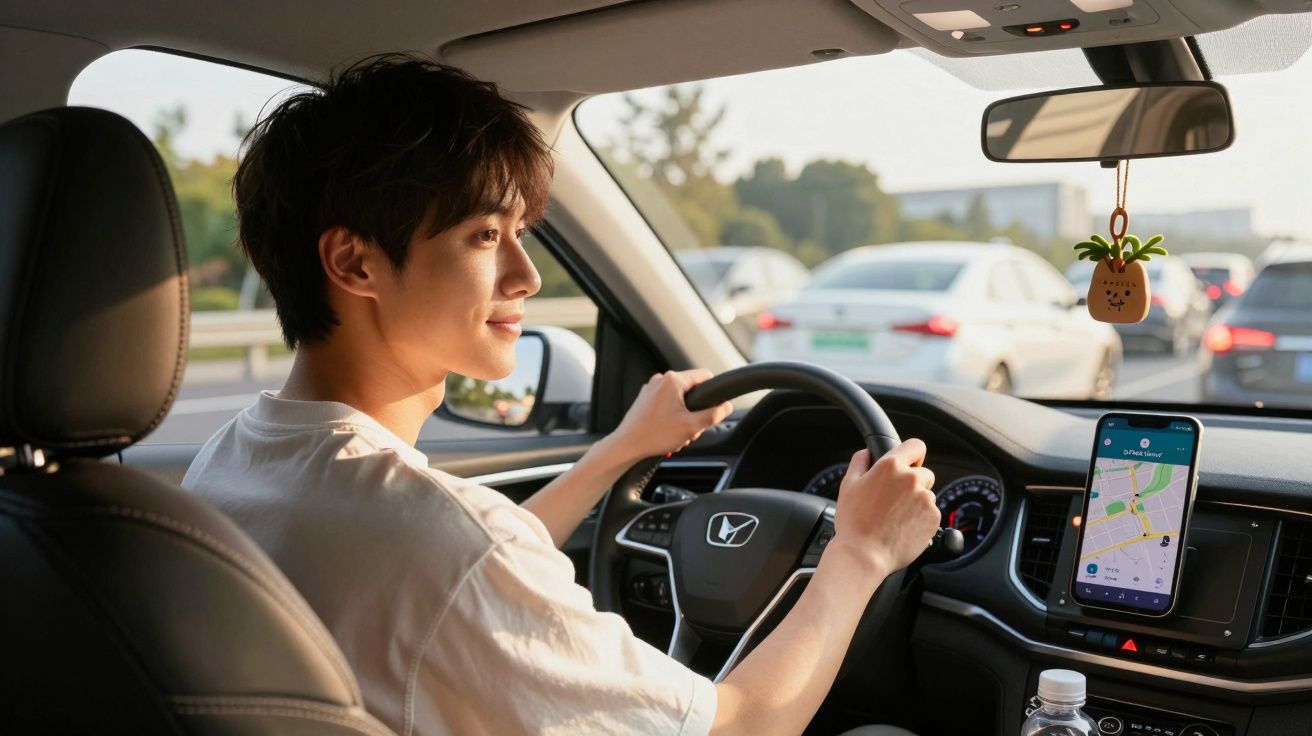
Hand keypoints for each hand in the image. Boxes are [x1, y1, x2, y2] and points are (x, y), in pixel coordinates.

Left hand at [609, 369, 733, 460]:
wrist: (627, 445)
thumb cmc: (655, 435)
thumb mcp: (692, 426)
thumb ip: (714, 414)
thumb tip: (726, 406)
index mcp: (673, 380)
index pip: (704, 376)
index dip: (713, 392)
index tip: (713, 407)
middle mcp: (661, 380)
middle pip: (691, 390)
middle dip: (696, 410)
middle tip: (691, 428)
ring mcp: (651, 389)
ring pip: (679, 399)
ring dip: (684, 416)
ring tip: (678, 433)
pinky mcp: (645, 399)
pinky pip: (666, 404)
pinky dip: (671, 417)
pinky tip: (668, 432)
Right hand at [829, 439, 939, 575]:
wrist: (865, 555)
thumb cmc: (854, 522)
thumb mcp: (848, 485)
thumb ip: (860, 462)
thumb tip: (867, 453)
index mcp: (891, 466)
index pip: (915, 445)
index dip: (912, 454)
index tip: (908, 463)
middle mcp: (912, 479)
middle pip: (923, 472)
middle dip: (912, 483)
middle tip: (894, 499)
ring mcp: (925, 499)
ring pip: (926, 494)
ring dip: (916, 502)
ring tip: (896, 517)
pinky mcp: (934, 518)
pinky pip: (931, 513)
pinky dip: (921, 518)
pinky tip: (903, 527)